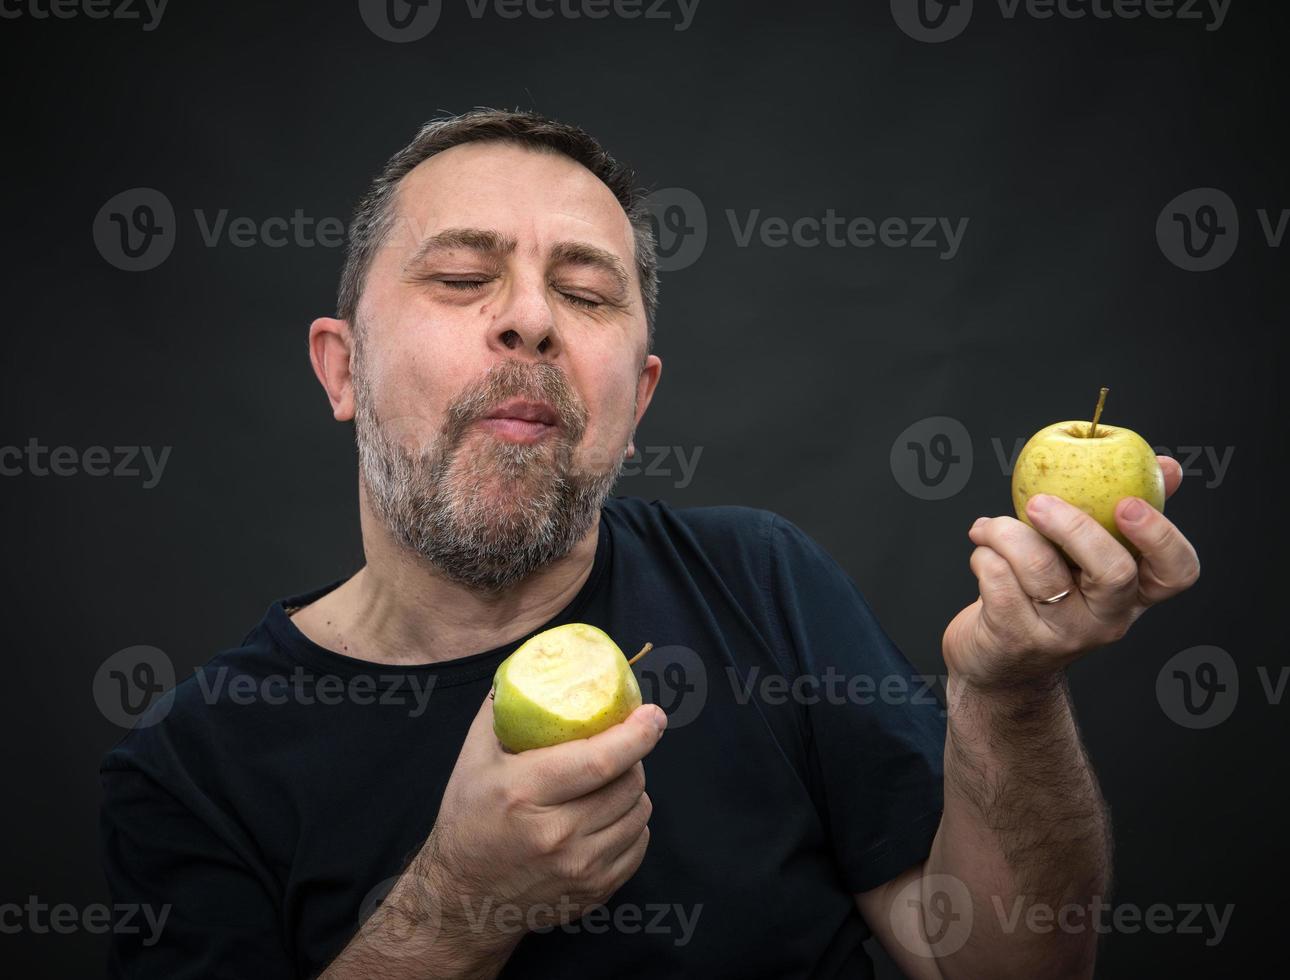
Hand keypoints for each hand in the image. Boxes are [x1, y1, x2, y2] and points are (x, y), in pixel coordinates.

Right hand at [417, 692, 665, 953]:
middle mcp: (556, 833)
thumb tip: (536, 664)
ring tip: (610, 782)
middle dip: (633, 758)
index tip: (653, 714)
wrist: (464, 897)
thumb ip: (503, 709)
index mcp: (526, 791)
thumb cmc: (469, 817)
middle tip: (620, 748)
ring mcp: (578, 868)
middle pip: (628, 784)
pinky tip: (608, 816)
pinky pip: (637, 846)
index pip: (602, 759)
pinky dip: (631, 825)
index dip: (637, 734)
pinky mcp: (594, 891)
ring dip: (633, 791)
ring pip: (639, 814)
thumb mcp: (474, 757)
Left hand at [942, 456, 1199, 691]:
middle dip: (1074, 526)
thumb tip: (1168, 465)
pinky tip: (983, 556)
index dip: (1161, 536)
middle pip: (1113, 571)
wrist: (999, 662)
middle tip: (1039, 502)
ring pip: (1040, 568)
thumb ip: (1122, 514)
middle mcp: (1107, 618)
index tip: (1128, 503)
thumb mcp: (1086, 559)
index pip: (1177, 572)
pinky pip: (998, 580)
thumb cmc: (1046, 596)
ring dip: (1006, 532)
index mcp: (1134, 593)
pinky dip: (983, 556)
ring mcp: (1063, 634)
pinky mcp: (1016, 638)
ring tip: (988, 527)